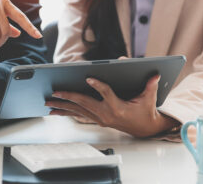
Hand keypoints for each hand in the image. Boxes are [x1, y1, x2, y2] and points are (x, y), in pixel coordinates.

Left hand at [45, 75, 178, 137]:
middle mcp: (107, 114)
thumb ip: (150, 85)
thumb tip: (155, 73)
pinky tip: (55, 111)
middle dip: (68, 97)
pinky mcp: (97, 120)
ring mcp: (100, 118)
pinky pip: (79, 115)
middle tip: (55, 91)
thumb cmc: (146, 111)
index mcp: (119, 107)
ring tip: (48, 103)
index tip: (89, 78)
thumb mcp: (149, 98)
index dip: (98, 86)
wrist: (144, 129)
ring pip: (78, 110)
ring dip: (62, 106)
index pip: (107, 94)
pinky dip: (66, 112)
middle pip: (85, 103)